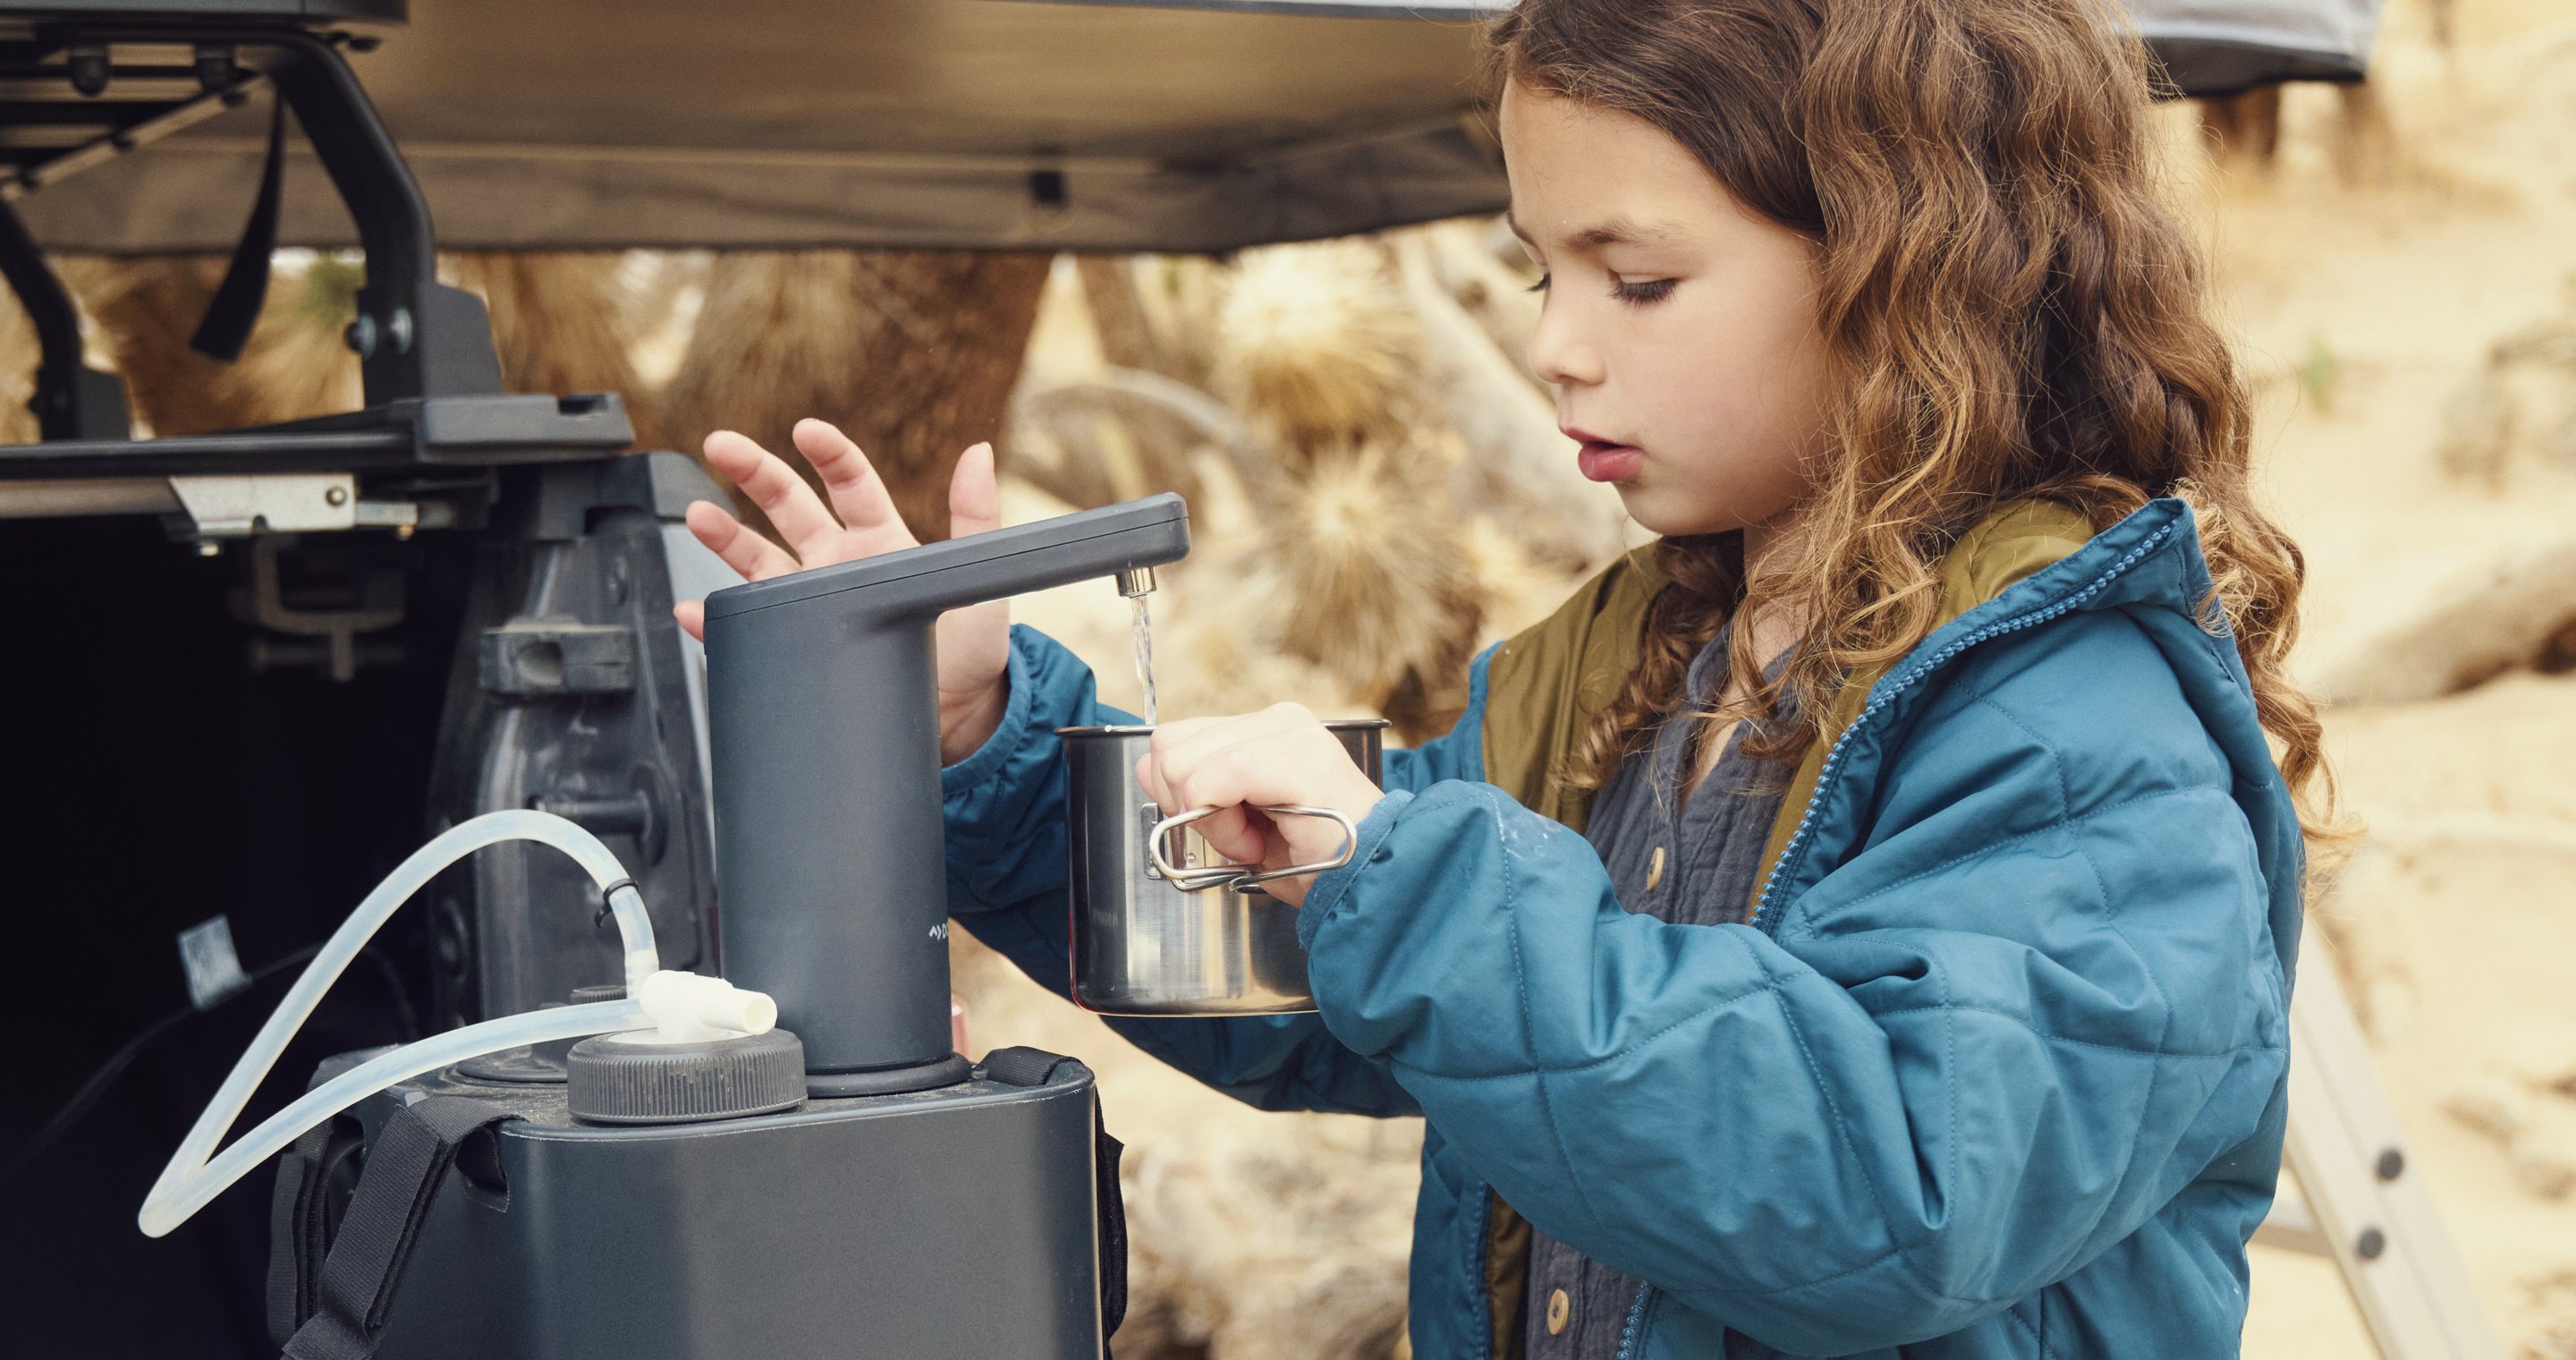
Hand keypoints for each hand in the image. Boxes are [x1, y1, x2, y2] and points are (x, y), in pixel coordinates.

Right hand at [673, 419, 1011, 763]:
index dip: (828, 453)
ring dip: (725, 537)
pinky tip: (694, 611)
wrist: (955, 723)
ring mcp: (810, 604)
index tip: (806, 431)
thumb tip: (978, 452)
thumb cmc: (971, 651)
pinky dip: (715, 622)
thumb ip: (977, 516)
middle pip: (789, 506)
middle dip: (755, 472)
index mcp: (881, 541)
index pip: (850, 483)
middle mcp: (838, 564)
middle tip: (722, 445)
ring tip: (697, 515)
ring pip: (757, 560)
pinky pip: (743, 631)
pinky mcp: (793, 649)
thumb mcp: (977, 582)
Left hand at [1136, 704, 1385, 906]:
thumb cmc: (1316, 862)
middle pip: (1169, 746)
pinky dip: (1224, 826)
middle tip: (1243, 838)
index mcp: (1263, 730)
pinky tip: (1258, 844)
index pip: (1175, 738)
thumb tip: (1150, 768)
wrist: (1371, 888)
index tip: (1226, 829)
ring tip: (1256, 839)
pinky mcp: (1295, 755)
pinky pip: (1214, 780)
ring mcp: (1287, 731)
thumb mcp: (1237, 822)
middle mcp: (1276, 719)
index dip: (1179, 794)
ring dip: (1211, 820)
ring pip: (1183, 763)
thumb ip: (1195, 788)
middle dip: (1189, 806)